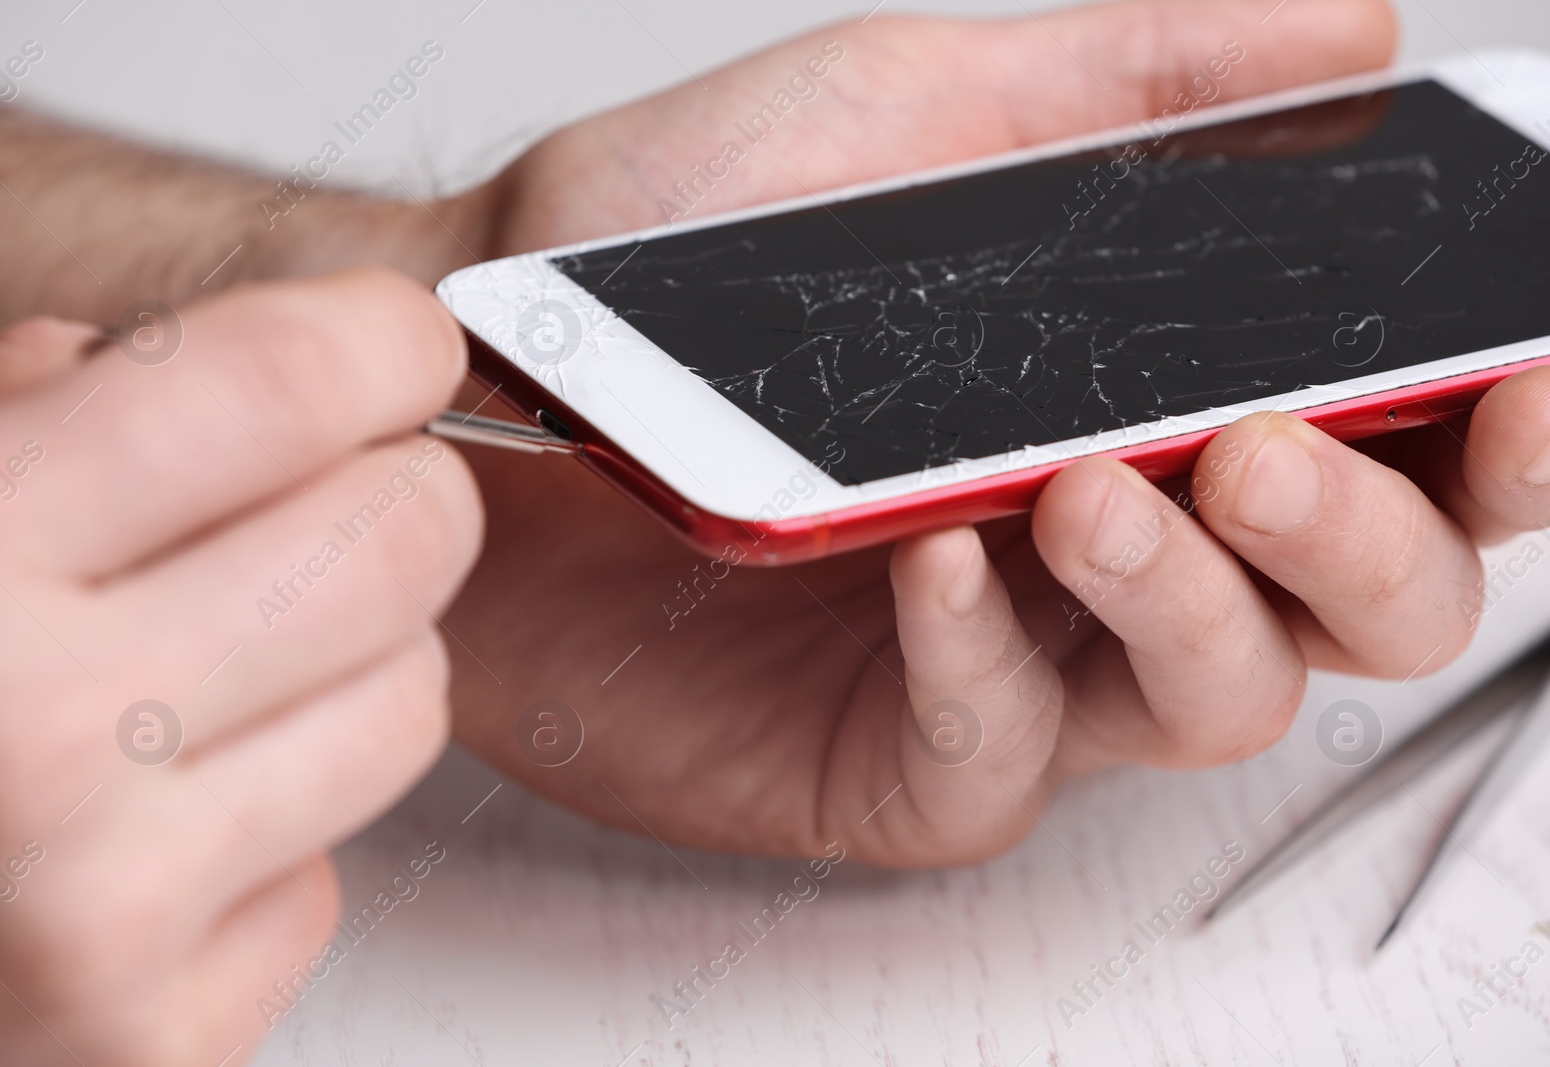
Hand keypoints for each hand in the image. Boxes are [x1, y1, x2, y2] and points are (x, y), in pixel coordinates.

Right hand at [0, 271, 480, 1064]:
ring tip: (222, 673)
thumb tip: (183, 358)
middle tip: (335, 497)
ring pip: (406, 703)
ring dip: (351, 665)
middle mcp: (37, 740)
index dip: (380, 340)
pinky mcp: (153, 1045)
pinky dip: (270, 832)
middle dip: (395, 496)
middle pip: (400, 544)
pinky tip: (153, 835)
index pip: (279, 386)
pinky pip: (327, 871)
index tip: (393, 344)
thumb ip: (7, 420)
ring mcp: (106, 917)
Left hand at [431, 0, 1481, 867]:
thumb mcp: (921, 107)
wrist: (491, 367)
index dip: (1496, 431)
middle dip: (1366, 532)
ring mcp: (1017, 668)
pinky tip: (940, 561)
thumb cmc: (677, 247)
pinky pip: (1003, 755)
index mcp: (1153, 405)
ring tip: (1093, 489)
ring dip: (1198, 595)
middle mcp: (1114, 551)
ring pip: (1220, 697)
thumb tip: (1356, 37)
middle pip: (1359, 605)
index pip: (1398, 445)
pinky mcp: (897, 759)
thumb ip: (1137, 79)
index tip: (1524, 365)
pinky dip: (991, 660)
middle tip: (1275, 441)